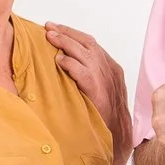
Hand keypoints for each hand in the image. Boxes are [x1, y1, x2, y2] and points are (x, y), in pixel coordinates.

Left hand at [46, 22, 127, 146]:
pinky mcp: (99, 92)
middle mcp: (111, 70)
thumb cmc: (105, 116)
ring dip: (66, 43)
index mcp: (112, 69)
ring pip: (86, 53)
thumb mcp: (99, 91)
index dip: (74, 35)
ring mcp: (106, 80)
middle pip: (88, 44)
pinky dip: (71, 64)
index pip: (92, 44)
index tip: (56, 29)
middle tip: (49, 28)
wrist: (116, 136)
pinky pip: (84, 72)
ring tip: (50, 37)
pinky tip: (59, 60)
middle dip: (67, 33)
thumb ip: (87, 76)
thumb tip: (65, 64)